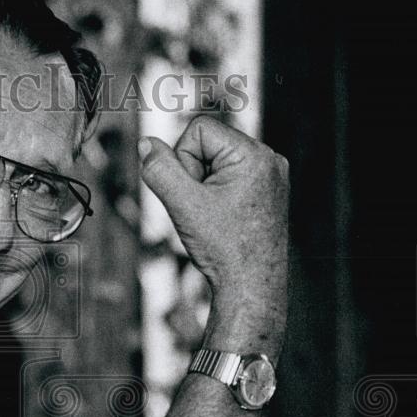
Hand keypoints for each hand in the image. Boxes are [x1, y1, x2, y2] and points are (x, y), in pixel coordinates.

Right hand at [139, 115, 288, 304]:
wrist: (251, 288)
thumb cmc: (224, 249)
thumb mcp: (182, 204)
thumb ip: (159, 169)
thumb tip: (146, 144)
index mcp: (254, 155)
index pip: (199, 129)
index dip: (183, 159)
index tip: (192, 194)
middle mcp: (268, 159)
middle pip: (207, 144)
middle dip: (194, 173)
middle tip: (203, 209)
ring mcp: (270, 176)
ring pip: (215, 162)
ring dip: (203, 186)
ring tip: (213, 217)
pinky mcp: (266, 192)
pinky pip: (229, 177)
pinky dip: (216, 195)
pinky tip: (222, 219)